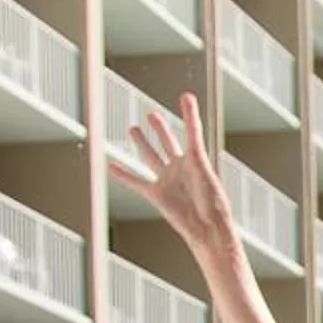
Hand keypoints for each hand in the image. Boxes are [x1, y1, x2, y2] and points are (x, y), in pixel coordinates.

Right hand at [109, 91, 232, 247]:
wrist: (207, 227)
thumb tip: (187, 95)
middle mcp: (180, 168)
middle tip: (152, 114)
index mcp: (195, 160)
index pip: (190, 132)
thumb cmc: (210, 196)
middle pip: (167, 143)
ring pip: (150, 157)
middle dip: (160, 129)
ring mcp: (167, 180)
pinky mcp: (156, 194)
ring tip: (133, 130)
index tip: (185, 98)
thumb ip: (192, 128)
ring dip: (142, 144)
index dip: (189, 116)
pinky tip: (111, 166)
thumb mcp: (199, 157)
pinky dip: (123, 174)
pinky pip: (136, 181)